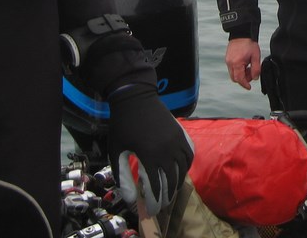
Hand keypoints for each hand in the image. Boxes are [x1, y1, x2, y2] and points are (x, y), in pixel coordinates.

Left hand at [107, 84, 193, 213]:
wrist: (135, 97)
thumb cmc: (122, 125)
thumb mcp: (117, 152)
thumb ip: (123, 177)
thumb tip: (131, 199)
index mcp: (149, 155)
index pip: (156, 187)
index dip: (154, 201)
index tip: (151, 209)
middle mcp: (167, 150)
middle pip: (171, 181)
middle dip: (167, 196)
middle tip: (161, 205)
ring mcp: (177, 141)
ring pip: (183, 169)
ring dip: (177, 183)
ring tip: (171, 191)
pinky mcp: (181, 133)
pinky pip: (189, 155)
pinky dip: (186, 166)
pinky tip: (180, 171)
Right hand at [225, 38, 260, 88]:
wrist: (242, 33)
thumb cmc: (249, 43)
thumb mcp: (256, 56)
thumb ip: (256, 69)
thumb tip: (255, 78)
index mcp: (237, 63)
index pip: (240, 79)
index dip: (245, 84)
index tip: (249, 87)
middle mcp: (230, 63)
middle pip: (235, 78)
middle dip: (243, 79)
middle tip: (251, 74)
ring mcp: (228, 60)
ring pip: (233, 74)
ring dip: (240, 74)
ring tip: (248, 67)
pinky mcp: (227, 58)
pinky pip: (231, 68)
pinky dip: (238, 69)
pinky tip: (244, 63)